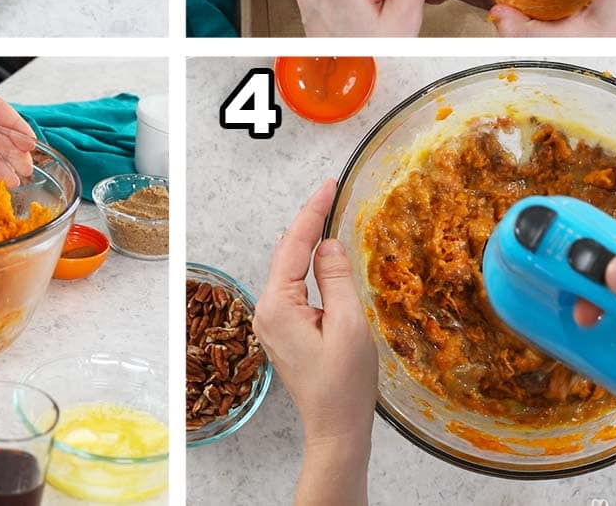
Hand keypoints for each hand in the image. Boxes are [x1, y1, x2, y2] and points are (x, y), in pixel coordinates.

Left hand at [254, 180, 375, 505]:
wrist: (335, 429)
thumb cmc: (343, 385)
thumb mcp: (348, 324)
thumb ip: (336, 277)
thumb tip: (327, 244)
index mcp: (278, 305)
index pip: (294, 245)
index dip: (312, 212)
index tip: (328, 186)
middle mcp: (267, 309)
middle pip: (286, 253)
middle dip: (308, 222)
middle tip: (330, 193)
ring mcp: (273, 321)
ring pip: (289, 269)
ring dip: (308, 243)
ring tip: (328, 215)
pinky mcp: (284, 330)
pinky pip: (294, 286)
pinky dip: (309, 267)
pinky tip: (323, 257)